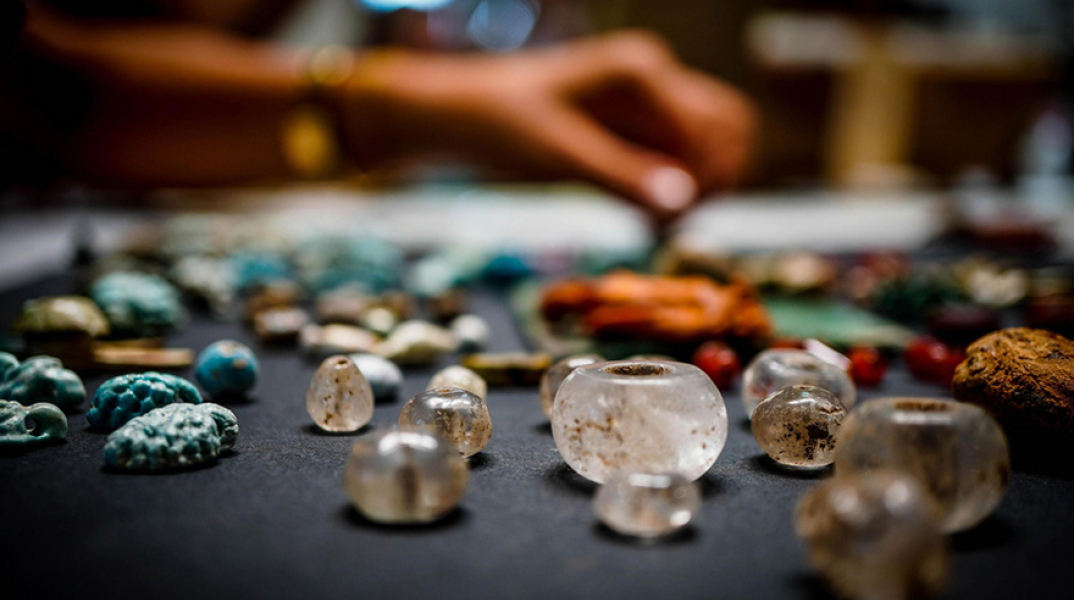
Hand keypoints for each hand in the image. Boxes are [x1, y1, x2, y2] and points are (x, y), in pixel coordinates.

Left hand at [334, 31, 757, 221]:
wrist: (462, 116)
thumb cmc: (501, 122)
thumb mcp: (558, 153)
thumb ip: (621, 174)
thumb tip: (681, 200)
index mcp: (642, 71)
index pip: (715, 125)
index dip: (707, 177)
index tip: (675, 220)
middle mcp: (655, 81)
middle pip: (726, 130)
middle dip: (712, 180)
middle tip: (670, 223)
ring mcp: (647, 105)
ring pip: (707, 149)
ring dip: (695, 190)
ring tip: (653, 224)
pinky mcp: (634, 132)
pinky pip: (675, 164)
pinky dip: (670, 194)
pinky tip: (641, 218)